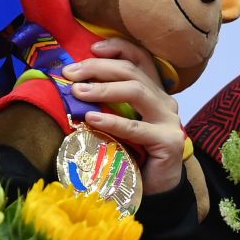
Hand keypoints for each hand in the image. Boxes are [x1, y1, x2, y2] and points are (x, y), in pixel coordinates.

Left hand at [63, 37, 185, 195]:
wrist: (156, 191)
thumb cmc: (133, 155)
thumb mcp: (118, 122)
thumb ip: (107, 104)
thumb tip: (73, 85)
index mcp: (155, 92)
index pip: (140, 58)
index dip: (118, 48)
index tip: (91, 48)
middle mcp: (165, 101)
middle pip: (132, 71)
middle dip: (98, 68)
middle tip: (70, 73)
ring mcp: (169, 120)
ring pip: (137, 91)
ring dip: (103, 88)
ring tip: (77, 92)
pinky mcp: (168, 141)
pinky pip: (136, 128)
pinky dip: (112, 121)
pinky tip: (92, 118)